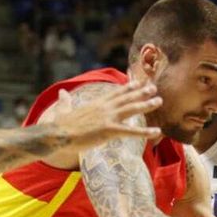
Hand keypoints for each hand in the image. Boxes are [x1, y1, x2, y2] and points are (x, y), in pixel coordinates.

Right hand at [43, 82, 162, 150]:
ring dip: (146, 104)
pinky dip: (145, 131)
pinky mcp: (109, 130)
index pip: (115, 93)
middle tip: (154, 88)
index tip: (138, 82)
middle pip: (126, 97)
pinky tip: (156, 132)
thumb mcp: (63, 109)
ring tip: (158, 101)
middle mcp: (104, 107)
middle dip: (141, 92)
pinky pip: (131, 131)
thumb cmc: (59, 125)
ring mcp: (108, 118)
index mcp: (96, 103)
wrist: (58, 134)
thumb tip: (61, 93)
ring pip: (131, 109)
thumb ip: (65, 101)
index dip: (128, 87)